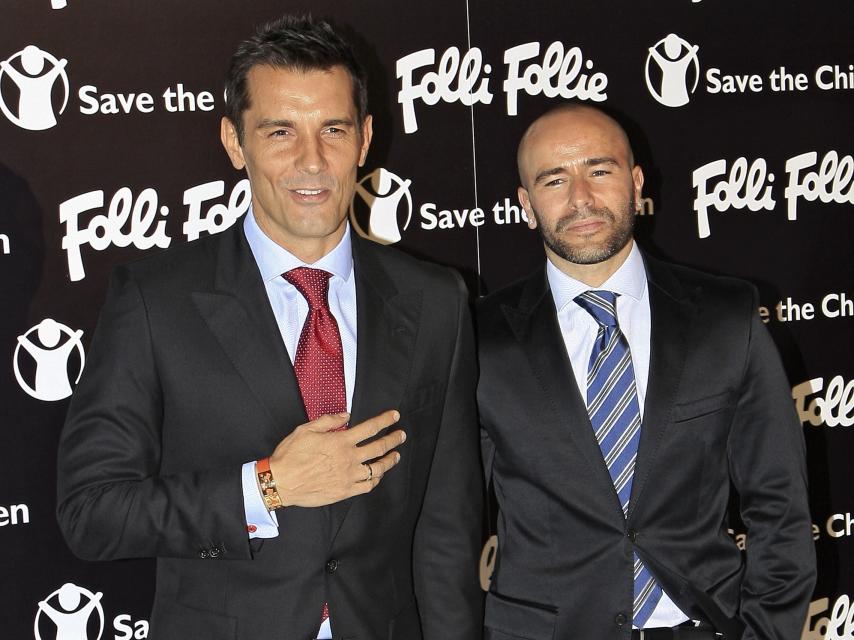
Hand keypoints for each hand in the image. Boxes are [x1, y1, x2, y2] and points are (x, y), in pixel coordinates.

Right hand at [268, 409, 404, 507]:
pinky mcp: (345, 491)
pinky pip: (367, 486)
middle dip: (393, 439)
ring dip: (389, 460)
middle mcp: (349, 458)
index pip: (370, 428)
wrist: (280, 482)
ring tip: (395, 456)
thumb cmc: (291, 455)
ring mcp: (349, 476)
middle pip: (379, 447)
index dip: (385, 420)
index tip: (395, 416)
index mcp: (341, 441)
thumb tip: (346, 415)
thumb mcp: (306, 429)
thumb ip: (328, 420)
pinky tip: (378, 475)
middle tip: (401, 435)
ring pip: (377, 468)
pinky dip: (376, 479)